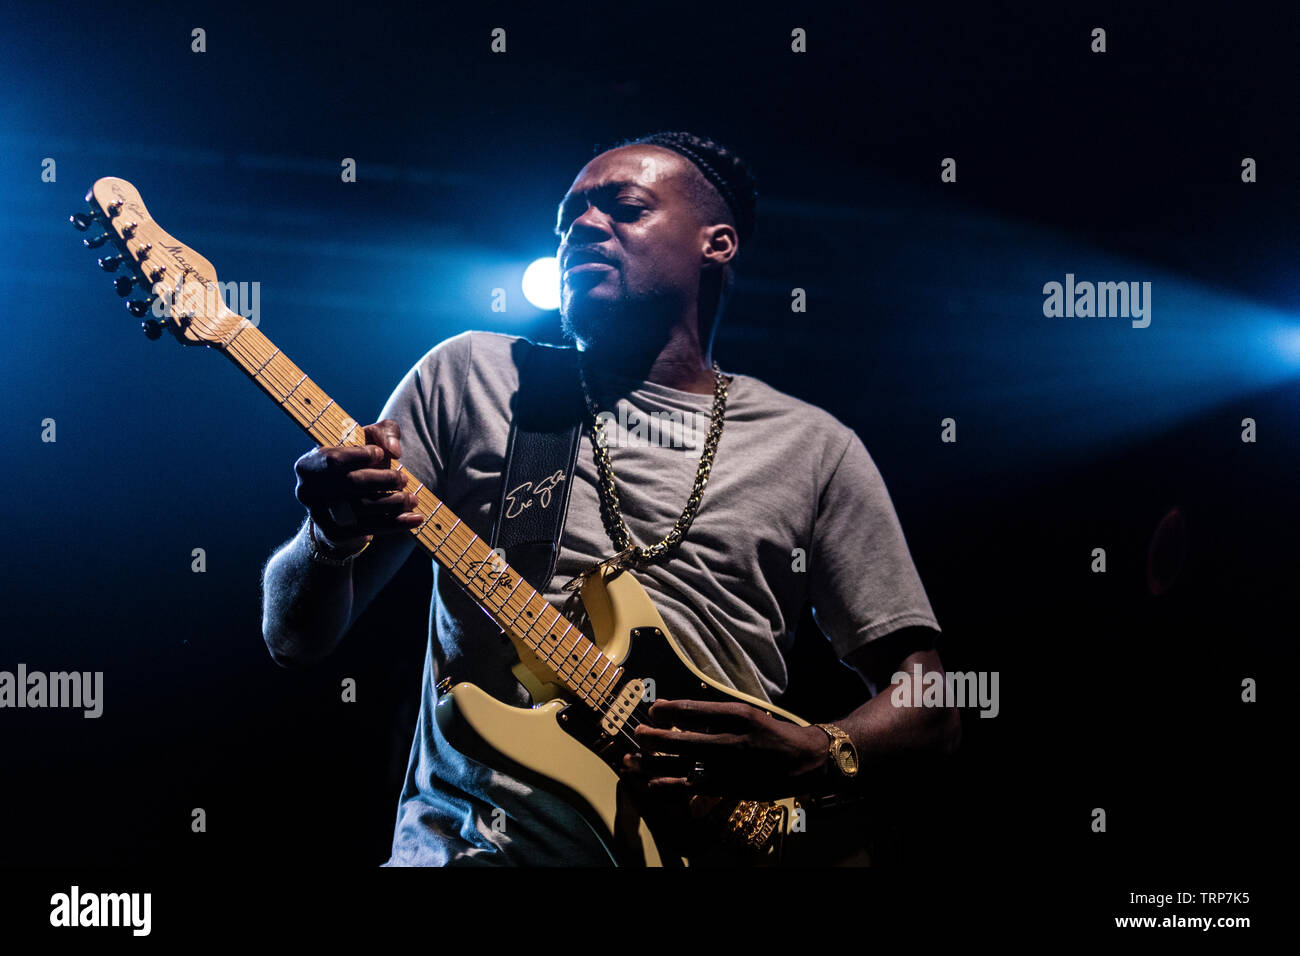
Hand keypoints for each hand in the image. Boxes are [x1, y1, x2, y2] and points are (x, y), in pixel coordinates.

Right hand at [293, 420, 422, 546]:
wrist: (343, 504)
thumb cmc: (358, 463)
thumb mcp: (368, 439)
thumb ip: (383, 433)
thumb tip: (394, 450)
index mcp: (308, 464)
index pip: (333, 459)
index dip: (360, 456)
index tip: (380, 454)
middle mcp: (308, 490)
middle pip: (352, 483)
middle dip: (385, 479)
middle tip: (404, 479)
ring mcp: (320, 515)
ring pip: (363, 507)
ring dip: (394, 502)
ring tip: (412, 498)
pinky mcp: (336, 534)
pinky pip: (370, 528)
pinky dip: (396, 523)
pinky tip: (415, 518)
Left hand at [622, 698, 830, 798]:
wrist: (804, 759)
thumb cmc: (771, 733)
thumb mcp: (746, 714)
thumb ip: (713, 715)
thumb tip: (676, 715)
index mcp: (736, 715)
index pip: (691, 710)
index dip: (667, 710)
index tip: (654, 710)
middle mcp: (731, 740)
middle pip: (681, 739)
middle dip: (653, 738)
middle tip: (638, 734)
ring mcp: (729, 767)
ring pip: (682, 766)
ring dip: (653, 763)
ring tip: (632, 759)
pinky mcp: (730, 787)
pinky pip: (693, 788)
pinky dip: (670, 786)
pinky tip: (652, 783)